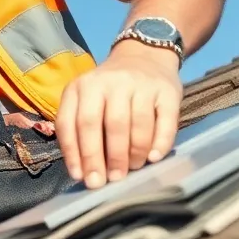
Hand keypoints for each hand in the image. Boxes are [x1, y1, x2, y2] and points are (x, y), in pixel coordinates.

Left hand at [55, 41, 182, 188]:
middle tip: (107, 181)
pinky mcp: (167, 91)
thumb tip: (83, 173)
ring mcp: (140, 85)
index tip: (81, 177)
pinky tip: (153, 158)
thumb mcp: (87, 99)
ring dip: (132, 154)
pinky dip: (159, 143)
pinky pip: (164, 122)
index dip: (75, 153)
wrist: (145, 56)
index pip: (72, 122)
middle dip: (103, 158)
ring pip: (134, 125)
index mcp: (82, 86)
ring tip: (131, 170)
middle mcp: (109, 82)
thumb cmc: (110, 90)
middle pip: (102, 125)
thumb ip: (81, 128)